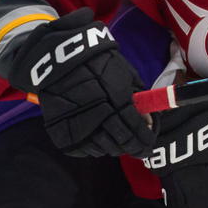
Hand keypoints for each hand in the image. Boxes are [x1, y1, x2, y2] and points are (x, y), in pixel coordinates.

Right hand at [6, 8, 153, 156]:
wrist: (60, 58)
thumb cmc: (98, 63)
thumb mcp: (124, 75)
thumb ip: (137, 100)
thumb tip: (148, 122)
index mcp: (115, 100)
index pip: (136, 130)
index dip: (145, 140)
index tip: (148, 143)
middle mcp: (97, 116)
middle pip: (121, 143)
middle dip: (132, 147)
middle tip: (136, 146)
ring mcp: (78, 126)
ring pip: (102, 149)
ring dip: (112, 146)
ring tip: (115, 138)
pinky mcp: (63, 132)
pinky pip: (83, 149)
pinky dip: (93, 146)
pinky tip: (96, 136)